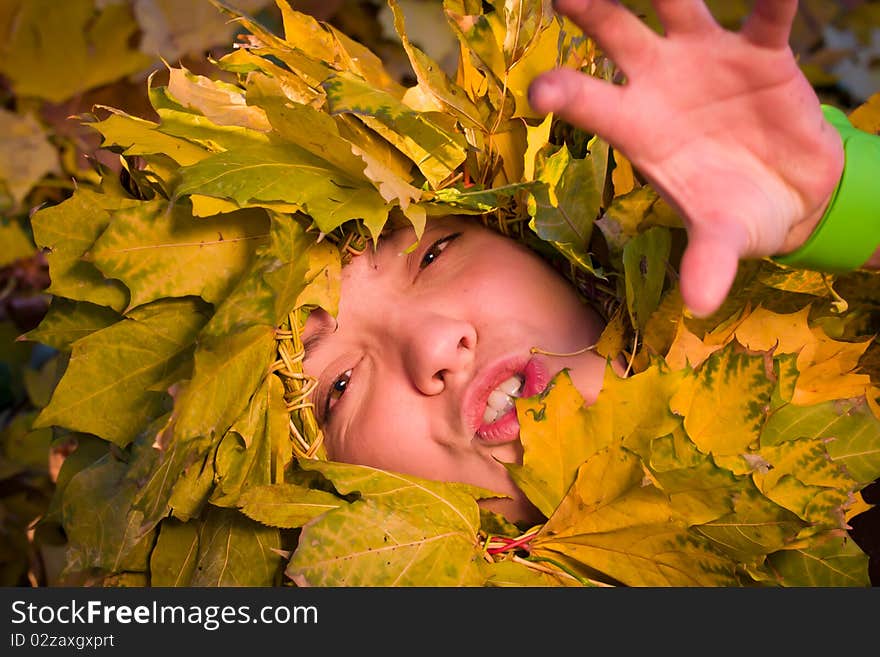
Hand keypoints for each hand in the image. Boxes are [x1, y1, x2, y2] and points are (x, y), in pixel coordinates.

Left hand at [528, 0, 844, 316]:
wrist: (790, 196)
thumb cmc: (735, 214)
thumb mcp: (721, 238)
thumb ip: (707, 260)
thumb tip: (699, 305)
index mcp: (637, 129)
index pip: (591, 105)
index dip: (565, 94)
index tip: (539, 89)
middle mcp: (661, 84)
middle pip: (617, 35)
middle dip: (592, 8)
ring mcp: (708, 61)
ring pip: (680, 5)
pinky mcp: (761, 53)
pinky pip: (768, 16)